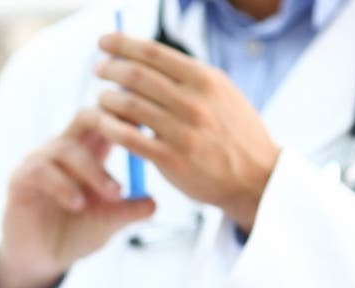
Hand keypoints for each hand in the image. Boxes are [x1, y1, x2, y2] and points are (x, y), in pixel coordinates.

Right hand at [0, 108, 156, 287]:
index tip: (155, 127)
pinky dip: (63, 186)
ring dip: (94, 171)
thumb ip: (129, 211)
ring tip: (114, 195)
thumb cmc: (76, 233)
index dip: (130, 116)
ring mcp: (40, 161)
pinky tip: (78, 204)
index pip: (109, 118)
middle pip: (86, 116)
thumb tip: (154, 202)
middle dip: (111, 124)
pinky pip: (41, 171)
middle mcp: (64, 149)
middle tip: (135, 142)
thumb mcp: (108, 223)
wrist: (41, 259)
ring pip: (67, 148)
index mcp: (90, 151)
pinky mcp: (20, 180)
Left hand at [94, 32, 280, 231]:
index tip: (104, 42)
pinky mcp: (171, 159)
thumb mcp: (221, 94)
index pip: (154, 53)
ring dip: (107, 98)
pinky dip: (110, 127)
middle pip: (137, 76)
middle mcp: (194, 102)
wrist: (256, 177)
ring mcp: (182, 131)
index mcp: (206, 80)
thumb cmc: (234, 133)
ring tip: (102, 97)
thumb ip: (189, 78)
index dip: (123, 44)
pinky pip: (129, 138)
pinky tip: (102, 123)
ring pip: (129, 105)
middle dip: (110, 69)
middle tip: (98, 69)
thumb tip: (149, 60)